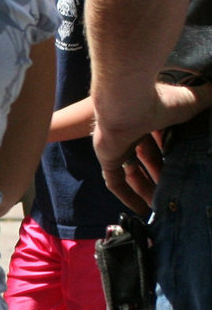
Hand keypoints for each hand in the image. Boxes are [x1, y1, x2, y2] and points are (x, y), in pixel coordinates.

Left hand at [93, 78, 209, 214]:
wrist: (128, 101)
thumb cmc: (160, 100)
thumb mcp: (192, 103)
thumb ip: (207, 99)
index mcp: (153, 118)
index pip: (165, 140)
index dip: (177, 155)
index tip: (188, 167)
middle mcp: (135, 131)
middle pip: (150, 159)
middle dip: (164, 176)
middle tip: (179, 191)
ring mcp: (119, 145)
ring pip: (134, 173)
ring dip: (148, 189)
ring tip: (164, 204)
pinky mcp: (107, 158)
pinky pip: (115, 182)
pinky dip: (126, 195)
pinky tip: (139, 209)